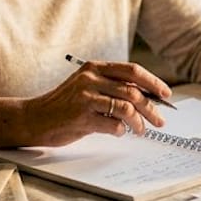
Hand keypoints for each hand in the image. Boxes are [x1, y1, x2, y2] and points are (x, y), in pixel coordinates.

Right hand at [18, 60, 172, 145]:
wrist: (34, 118)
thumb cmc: (65, 105)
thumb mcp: (87, 87)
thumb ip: (112, 87)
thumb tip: (147, 98)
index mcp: (94, 68)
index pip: (132, 71)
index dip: (153, 82)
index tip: (165, 94)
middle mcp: (91, 79)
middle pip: (134, 91)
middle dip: (152, 108)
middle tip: (159, 121)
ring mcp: (85, 98)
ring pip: (127, 108)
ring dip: (139, 122)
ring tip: (141, 130)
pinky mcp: (81, 117)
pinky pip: (113, 125)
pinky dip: (122, 131)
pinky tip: (119, 133)